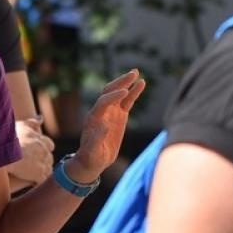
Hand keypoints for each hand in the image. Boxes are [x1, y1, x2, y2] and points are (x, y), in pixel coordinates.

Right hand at [10, 116, 54, 188]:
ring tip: (31, 173)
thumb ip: (32, 122)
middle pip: (49, 158)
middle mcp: (44, 150)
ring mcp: (42, 163)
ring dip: (42, 171)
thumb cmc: (7, 138)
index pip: (49, 145)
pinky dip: (38, 180)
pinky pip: (43, 179)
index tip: (36, 151)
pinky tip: (32, 181)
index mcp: (40, 139)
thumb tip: (41, 117)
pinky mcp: (38, 175)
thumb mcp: (20, 125)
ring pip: (48, 169)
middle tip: (33, 164)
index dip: (44, 148)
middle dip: (44, 160)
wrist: (2, 153)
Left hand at [68, 69, 145, 183]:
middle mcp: (101, 111)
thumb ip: (96, 139)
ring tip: (137, 72)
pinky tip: (142, 83)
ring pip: (119, 94)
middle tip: (133, 73)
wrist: (93, 160)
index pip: (103, 101)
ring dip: (127, 83)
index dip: (113, 96)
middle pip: (110, 91)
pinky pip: (127, 101)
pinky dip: (134, 92)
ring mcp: (111, 112)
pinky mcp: (119, 116)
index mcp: (94, 117)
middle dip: (121, 82)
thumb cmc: (91, 157)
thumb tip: (104, 125)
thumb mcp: (92, 151)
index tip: (124, 92)